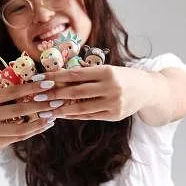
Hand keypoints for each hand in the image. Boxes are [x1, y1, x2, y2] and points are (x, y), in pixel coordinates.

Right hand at [0, 79, 60, 150]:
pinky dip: (34, 130)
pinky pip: (20, 137)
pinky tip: (45, 124)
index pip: (11, 92)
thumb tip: (37, 81)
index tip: (48, 83)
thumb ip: (9, 91)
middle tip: (57, 100)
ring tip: (53, 115)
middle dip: (40, 105)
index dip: (31, 87)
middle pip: (18, 110)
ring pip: (20, 128)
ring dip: (40, 122)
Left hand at [36, 64, 152, 120]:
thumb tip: (57, 78)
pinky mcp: (114, 115)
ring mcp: (114, 102)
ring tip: (47, 109)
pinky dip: (74, 115)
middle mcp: (111, 86)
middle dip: (54, 94)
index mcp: (106, 71)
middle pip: (76, 91)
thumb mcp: (106, 70)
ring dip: (61, 109)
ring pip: (81, 107)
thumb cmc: (121, 77)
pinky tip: (62, 114)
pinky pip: (89, 116)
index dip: (56, 77)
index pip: (75, 74)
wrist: (147, 89)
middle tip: (38, 96)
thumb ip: (86, 74)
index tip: (40, 79)